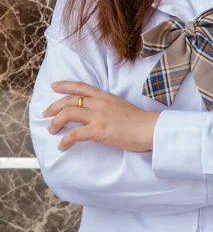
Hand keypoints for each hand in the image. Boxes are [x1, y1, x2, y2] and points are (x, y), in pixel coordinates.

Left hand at [42, 81, 160, 152]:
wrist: (149, 128)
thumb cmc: (138, 121)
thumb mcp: (120, 106)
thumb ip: (107, 107)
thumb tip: (98, 113)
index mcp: (105, 96)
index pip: (81, 87)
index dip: (65, 85)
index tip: (53, 86)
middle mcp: (99, 103)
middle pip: (70, 100)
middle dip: (54, 106)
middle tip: (45, 114)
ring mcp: (98, 116)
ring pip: (69, 113)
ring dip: (56, 122)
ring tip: (51, 130)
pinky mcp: (99, 130)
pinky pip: (75, 133)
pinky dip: (65, 140)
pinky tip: (62, 146)